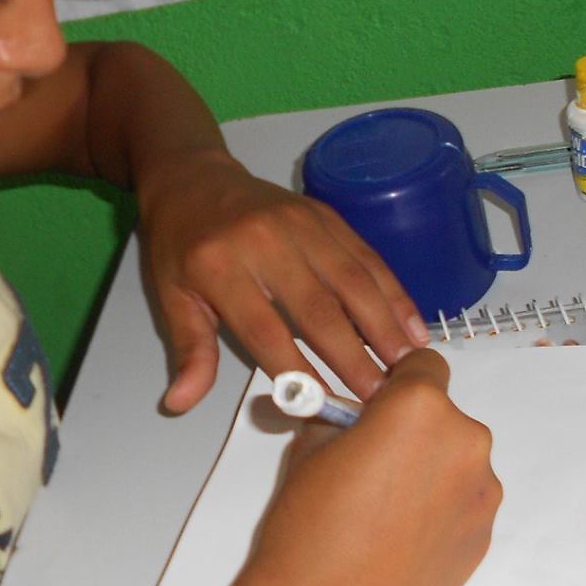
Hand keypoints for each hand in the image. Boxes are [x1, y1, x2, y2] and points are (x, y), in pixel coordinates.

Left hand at [136, 148, 428, 412]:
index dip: (296, 371)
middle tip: (382, 396)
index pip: (265, 330)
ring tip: (408, 364)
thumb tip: (179, 402)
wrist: (193, 178)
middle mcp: (265, 242)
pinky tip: (414, 324)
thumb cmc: (181, 245)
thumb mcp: (171, 298)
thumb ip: (190, 351)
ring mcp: (300, 224)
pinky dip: (393, 291)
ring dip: (385, 324)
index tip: (323, 407)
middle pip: (318, 307)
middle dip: (354, 355)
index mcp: (220, 267)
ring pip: (352, 279)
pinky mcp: (326, 215)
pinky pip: (366, 255)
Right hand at [242, 349, 498, 585]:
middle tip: (373, 466)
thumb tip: (357, 417)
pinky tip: (399, 539)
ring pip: (458, 463)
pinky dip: (440, 512)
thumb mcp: (311, 444)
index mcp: (421, 406)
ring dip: (430, 473)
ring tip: (384, 511)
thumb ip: (346, 416)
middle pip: (445, 418)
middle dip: (415, 432)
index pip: (425, 365)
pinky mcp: (484, 536)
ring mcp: (481, 493)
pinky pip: (464, 505)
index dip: (398, 383)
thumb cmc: (309, 526)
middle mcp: (465, 441)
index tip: (379, 405)